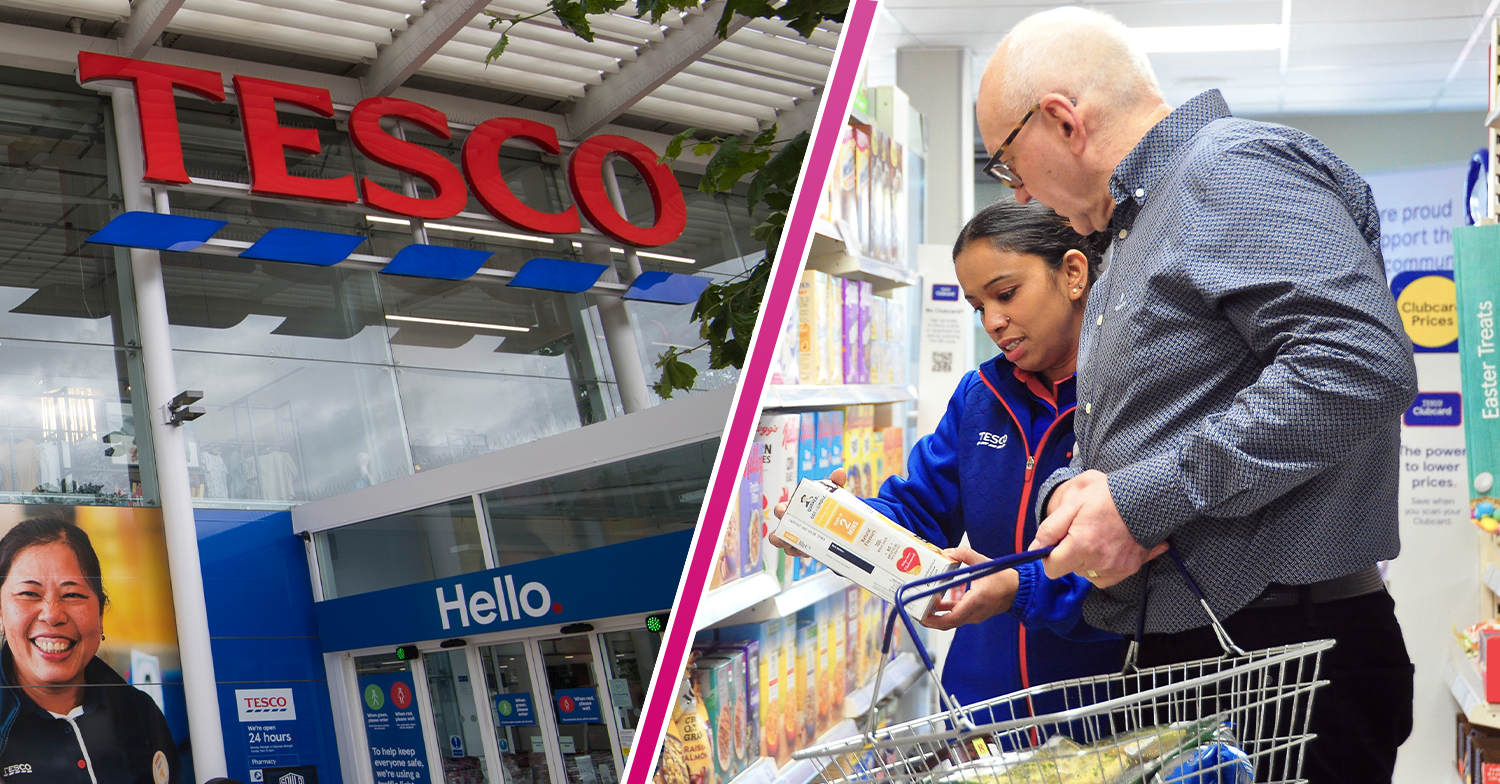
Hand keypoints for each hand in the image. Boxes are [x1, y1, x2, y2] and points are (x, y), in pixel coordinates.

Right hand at [769, 468, 847, 557]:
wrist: (837, 521)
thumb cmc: (826, 504)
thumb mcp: (830, 494)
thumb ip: (834, 483)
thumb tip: (840, 472)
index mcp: (793, 508)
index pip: (780, 509)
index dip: (780, 511)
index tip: (784, 513)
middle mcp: (791, 524)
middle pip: (777, 531)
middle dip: (778, 535)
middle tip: (786, 536)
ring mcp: (796, 537)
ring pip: (784, 545)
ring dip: (789, 547)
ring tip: (797, 548)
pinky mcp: (803, 548)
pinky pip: (797, 552)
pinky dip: (801, 553)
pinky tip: (809, 552)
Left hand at [920, 546, 1018, 629]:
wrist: (1019, 590)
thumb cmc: (1003, 578)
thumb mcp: (983, 562)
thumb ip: (964, 554)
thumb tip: (946, 551)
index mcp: (976, 601)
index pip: (952, 618)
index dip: (933, 619)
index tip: (921, 614)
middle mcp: (975, 613)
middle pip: (947, 624)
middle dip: (929, 620)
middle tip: (914, 612)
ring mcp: (975, 616)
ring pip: (951, 622)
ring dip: (935, 617)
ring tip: (920, 608)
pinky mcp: (974, 614)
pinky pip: (956, 616)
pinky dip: (945, 612)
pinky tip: (935, 603)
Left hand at [1030, 470, 1166, 586]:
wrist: (1145, 497)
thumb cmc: (1106, 497)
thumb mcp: (1072, 505)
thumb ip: (1049, 529)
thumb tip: (1034, 550)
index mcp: (1081, 546)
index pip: (1052, 569)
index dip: (1049, 557)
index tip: (1056, 543)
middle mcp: (1098, 562)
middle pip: (1071, 570)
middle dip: (1070, 555)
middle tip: (1082, 532)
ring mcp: (1116, 568)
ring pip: (1088, 574)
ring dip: (1087, 561)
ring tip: (1097, 537)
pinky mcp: (1129, 568)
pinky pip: (1107, 577)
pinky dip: (1103, 566)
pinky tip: (1108, 547)